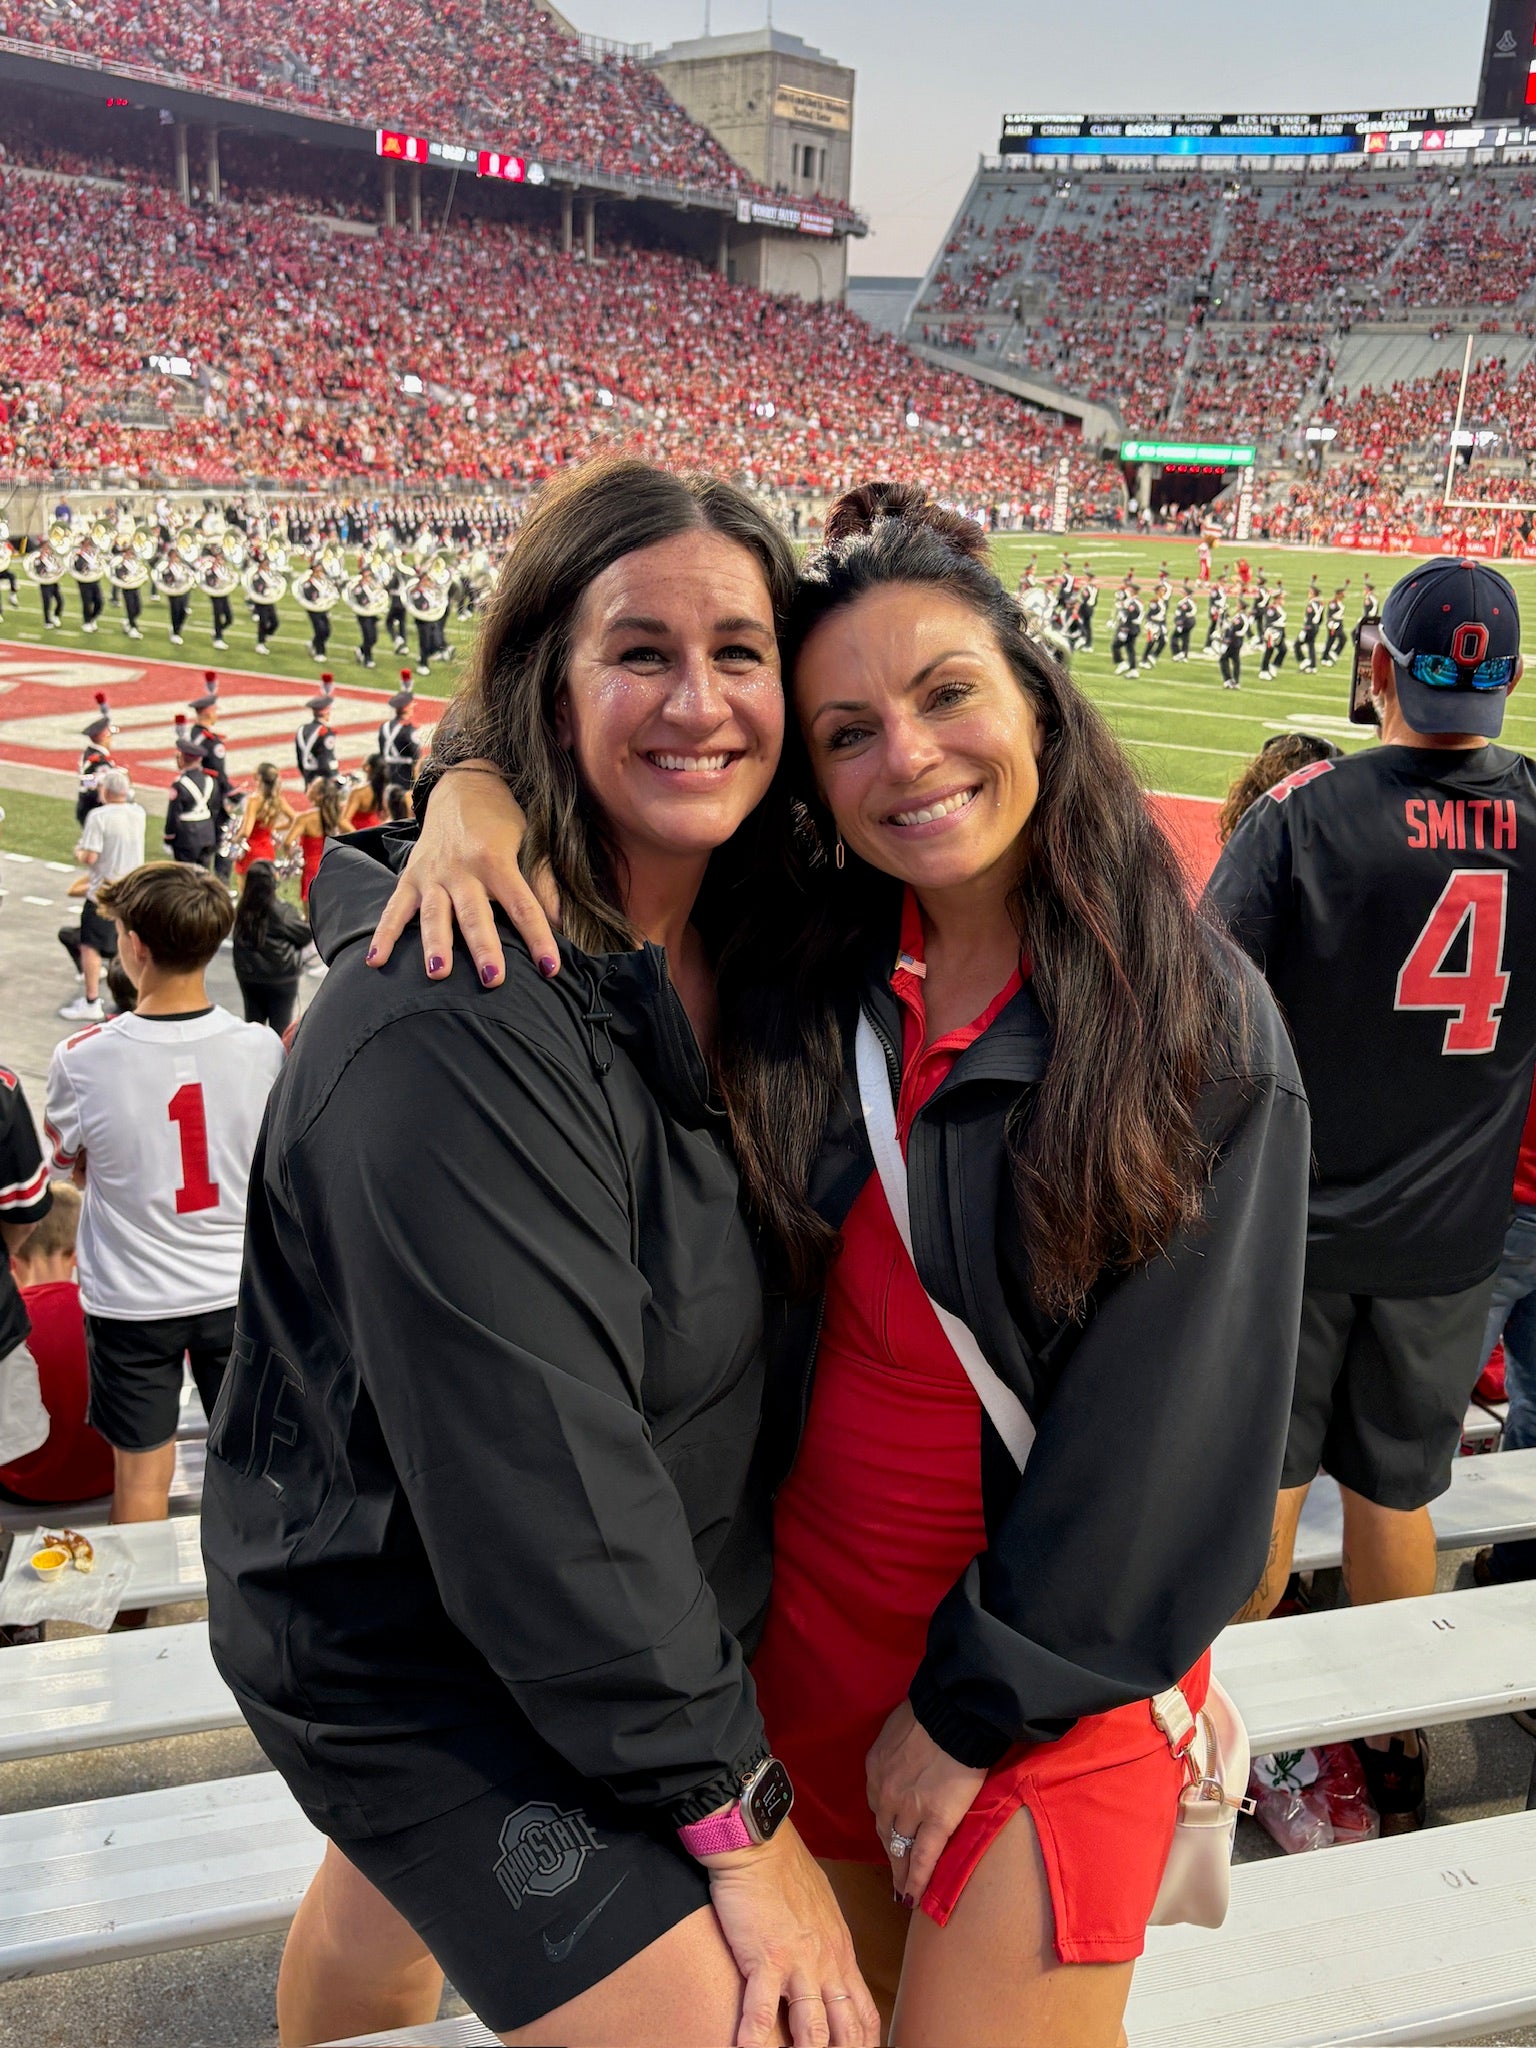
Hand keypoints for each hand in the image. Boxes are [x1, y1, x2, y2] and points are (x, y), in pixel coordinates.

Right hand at [364, 761, 559, 984]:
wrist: (461, 785)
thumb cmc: (500, 819)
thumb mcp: (528, 840)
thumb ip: (542, 880)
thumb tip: (564, 921)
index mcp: (495, 859)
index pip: (522, 905)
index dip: (538, 937)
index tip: (550, 968)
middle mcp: (461, 868)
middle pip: (474, 913)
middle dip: (483, 947)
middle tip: (493, 978)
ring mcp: (432, 874)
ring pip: (433, 913)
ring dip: (435, 944)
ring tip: (437, 974)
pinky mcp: (410, 876)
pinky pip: (395, 908)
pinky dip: (384, 934)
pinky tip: (375, 961)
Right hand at [703, 1823, 880, 2047]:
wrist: (758, 1842)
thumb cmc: (786, 1870)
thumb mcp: (822, 1909)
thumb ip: (828, 1943)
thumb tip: (830, 1965)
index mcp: (840, 1953)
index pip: (864, 2013)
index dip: (864, 2044)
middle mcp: (826, 1963)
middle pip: (846, 2029)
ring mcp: (798, 1962)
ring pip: (812, 2028)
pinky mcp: (764, 1957)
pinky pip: (760, 2011)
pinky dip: (753, 2039)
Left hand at [866, 1700, 985, 1907]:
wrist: (954, 1714)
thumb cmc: (933, 1711)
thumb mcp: (901, 1726)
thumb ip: (900, 1748)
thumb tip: (910, 1752)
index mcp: (877, 1766)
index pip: (878, 1802)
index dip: (886, 1819)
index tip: (891, 1831)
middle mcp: (885, 1792)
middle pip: (884, 1829)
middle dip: (890, 1850)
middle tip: (894, 1870)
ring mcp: (909, 1810)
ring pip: (900, 1847)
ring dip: (901, 1871)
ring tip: (903, 1890)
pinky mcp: (935, 1822)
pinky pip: (923, 1857)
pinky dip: (917, 1881)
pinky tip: (913, 1899)